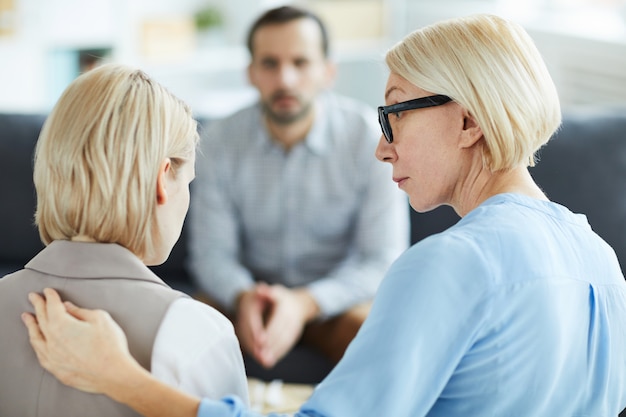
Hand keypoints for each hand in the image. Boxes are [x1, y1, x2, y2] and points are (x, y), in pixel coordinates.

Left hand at [21, 288, 143, 397]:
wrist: (113, 374)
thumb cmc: (109, 346)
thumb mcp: (100, 319)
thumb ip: (81, 312)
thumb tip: (68, 307)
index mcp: (62, 324)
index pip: (52, 306)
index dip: (50, 296)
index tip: (48, 291)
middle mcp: (52, 340)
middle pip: (42, 319)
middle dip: (38, 306)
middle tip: (33, 297)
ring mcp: (52, 356)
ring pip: (36, 337)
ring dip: (31, 325)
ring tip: (27, 317)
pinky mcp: (56, 369)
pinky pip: (40, 354)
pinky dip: (36, 344)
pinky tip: (37, 342)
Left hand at [237, 284, 318, 367]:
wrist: (299, 303)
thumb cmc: (279, 297)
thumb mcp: (274, 291)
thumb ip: (266, 292)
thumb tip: (260, 289)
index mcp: (285, 307)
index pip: (277, 321)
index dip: (269, 331)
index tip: (260, 341)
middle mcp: (292, 318)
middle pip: (281, 333)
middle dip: (270, 346)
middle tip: (260, 357)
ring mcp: (294, 328)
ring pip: (284, 342)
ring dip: (275, 353)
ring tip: (264, 362)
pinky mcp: (294, 335)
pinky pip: (286, 345)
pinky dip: (278, 354)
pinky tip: (270, 362)